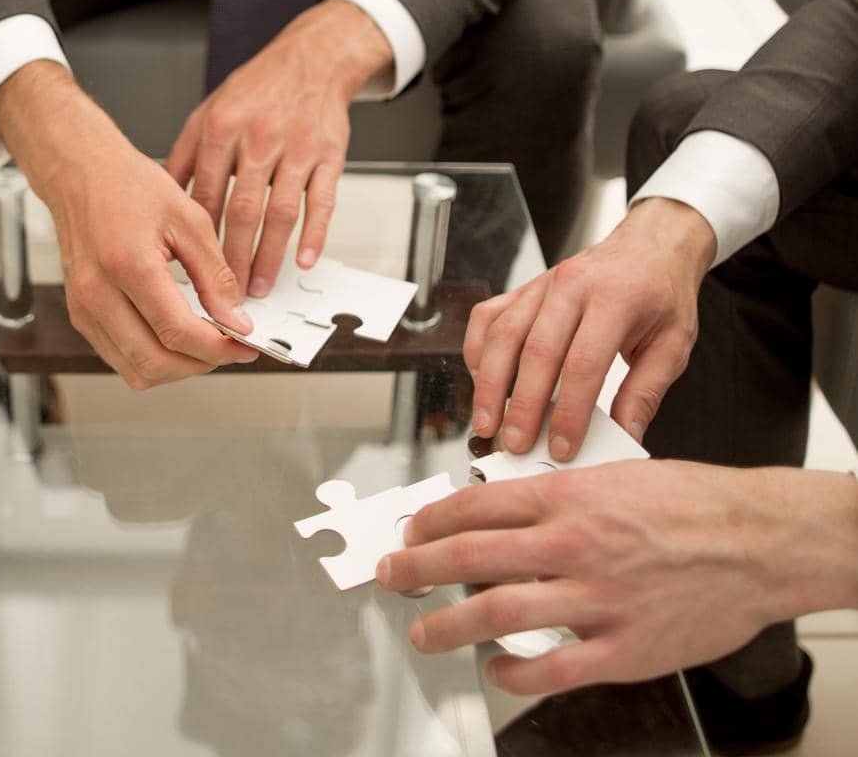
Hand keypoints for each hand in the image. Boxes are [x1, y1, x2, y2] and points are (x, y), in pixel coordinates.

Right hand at [0, 62, 258, 387]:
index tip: (244, 345)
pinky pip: (119, 358)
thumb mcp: (188, 218)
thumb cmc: (128, 185)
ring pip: (136, 371)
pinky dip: (152, 358)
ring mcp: (83, 309)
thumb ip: (215, 274)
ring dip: (177, 368)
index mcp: (128, 265)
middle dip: (201, 364)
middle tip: (231, 348)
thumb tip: (236, 318)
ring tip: (205, 344)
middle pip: (155, 363)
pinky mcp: (80, 315)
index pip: (177, 332)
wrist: (82, 173)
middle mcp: (97, 294)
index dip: (219, 348)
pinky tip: (175, 337)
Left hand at [164, 0, 392, 297]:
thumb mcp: (208, 113)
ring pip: (281, 212)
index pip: (205, 196)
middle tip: (226, 297)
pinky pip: (322, 201)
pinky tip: (304, 261)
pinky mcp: (329, 154)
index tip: (191, 273)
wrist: (310, 59)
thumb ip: (183, 157)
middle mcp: (258, 138)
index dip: (197, 240)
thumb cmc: (256, 90)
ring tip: (260, 288)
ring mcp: (297, 147)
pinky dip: (315, 235)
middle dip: (232, 260)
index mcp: (221, 129)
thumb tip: (158, 202)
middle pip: (242, 210)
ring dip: (270, 256)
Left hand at [377, 461, 857, 692]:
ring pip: (497, 614)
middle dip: (418, 567)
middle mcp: (573, 544)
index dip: (432, 520)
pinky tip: (497, 668)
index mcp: (568, 495)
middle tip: (392, 574)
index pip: (476, 505)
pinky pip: (551, 668)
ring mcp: (595, 599)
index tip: (411, 530)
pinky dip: (513, 672)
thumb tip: (502, 510)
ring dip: (448, 625)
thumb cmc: (691, 503)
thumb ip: (558, 496)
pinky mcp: (622, 649)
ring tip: (424, 632)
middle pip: (470, 556)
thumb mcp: (614, 475)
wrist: (754, 540)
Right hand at [464, 199, 716, 458]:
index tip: (563, 447)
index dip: (569, 411)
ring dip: (490, 382)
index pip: (584, 363)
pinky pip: (489, 316)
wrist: (651, 245)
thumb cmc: (662, 293)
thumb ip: (645, 394)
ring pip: (504, 333)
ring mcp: (543, 284)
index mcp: (615, 299)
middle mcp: (572, 286)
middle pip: (536, 350)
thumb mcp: (673, 345)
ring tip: (488, 421)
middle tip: (516, 444)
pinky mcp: (526, 287)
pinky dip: (478, 349)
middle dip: (521, 404)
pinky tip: (483, 379)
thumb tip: (624, 438)